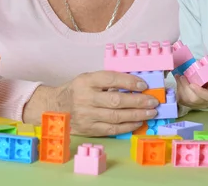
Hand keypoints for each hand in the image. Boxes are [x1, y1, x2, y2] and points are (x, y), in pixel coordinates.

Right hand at [27, 71, 159, 136]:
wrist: (55, 107)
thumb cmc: (77, 91)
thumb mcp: (88, 79)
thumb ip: (107, 80)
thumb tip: (135, 83)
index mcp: (86, 81)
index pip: (110, 79)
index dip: (129, 81)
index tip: (143, 84)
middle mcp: (85, 98)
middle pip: (116, 100)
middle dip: (138, 101)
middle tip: (153, 101)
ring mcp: (87, 115)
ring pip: (116, 117)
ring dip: (137, 115)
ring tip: (150, 112)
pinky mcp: (89, 129)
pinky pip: (112, 129)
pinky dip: (127, 126)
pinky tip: (138, 122)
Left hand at [175, 58, 207, 109]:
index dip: (199, 92)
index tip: (192, 84)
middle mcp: (206, 102)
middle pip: (194, 99)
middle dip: (185, 87)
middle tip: (181, 76)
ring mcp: (197, 104)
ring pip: (186, 100)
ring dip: (180, 88)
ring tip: (178, 77)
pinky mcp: (189, 104)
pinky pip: (182, 100)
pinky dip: (178, 91)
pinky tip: (178, 82)